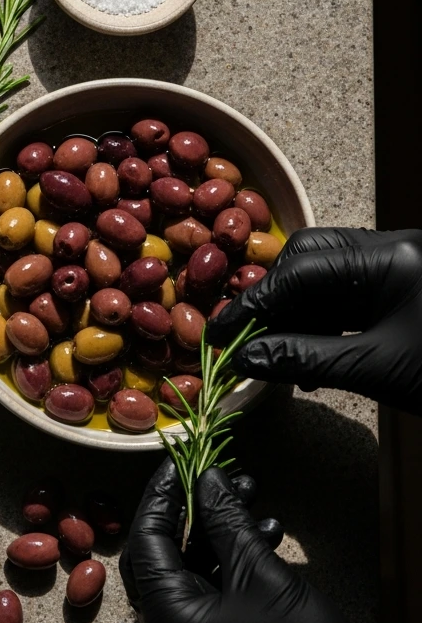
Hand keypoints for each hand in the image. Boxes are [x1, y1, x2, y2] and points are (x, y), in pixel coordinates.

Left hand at [120, 461, 413, 622]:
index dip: (162, 496)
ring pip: (191, 567)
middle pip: (163, 553)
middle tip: (215, 476)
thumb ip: (225, 520)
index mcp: (167, 620)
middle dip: (191, 510)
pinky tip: (266, 530)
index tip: (181, 462)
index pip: (146, 541)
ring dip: (219, 529)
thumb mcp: (261, 573)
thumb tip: (206, 478)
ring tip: (250, 492)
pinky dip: (231, 558)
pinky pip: (210, 588)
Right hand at [206, 228, 421, 414]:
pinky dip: (321, 326)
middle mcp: (391, 253)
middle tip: (248, 336)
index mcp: (389, 258)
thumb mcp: (376, 369)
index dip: (255, 304)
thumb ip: (305, 359)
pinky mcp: (402, 295)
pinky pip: (348, 301)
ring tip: (278, 359)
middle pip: (309, 260)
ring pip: (326, 282)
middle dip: (273, 299)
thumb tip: (245, 359)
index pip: (300, 270)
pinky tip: (309, 358)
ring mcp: (398, 272)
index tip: (220, 333)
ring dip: (296, 318)